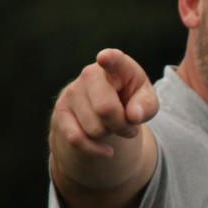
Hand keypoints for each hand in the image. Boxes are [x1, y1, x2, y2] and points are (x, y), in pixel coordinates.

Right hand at [50, 49, 159, 169]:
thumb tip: (133, 115)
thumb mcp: (146, 101)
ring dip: (109, 134)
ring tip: (113, 125)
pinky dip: (96, 150)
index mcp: (118, 66)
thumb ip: (146, 106)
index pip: (114, 60)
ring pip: (94, 128)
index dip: (110, 59)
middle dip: (122, 125)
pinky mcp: (61, 112)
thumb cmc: (130, 100)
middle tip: (128, 123)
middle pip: (105, 109)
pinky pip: (77, 139)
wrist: (106, 110)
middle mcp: (91, 74)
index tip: (105, 57)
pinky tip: (107, 150)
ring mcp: (72, 92)